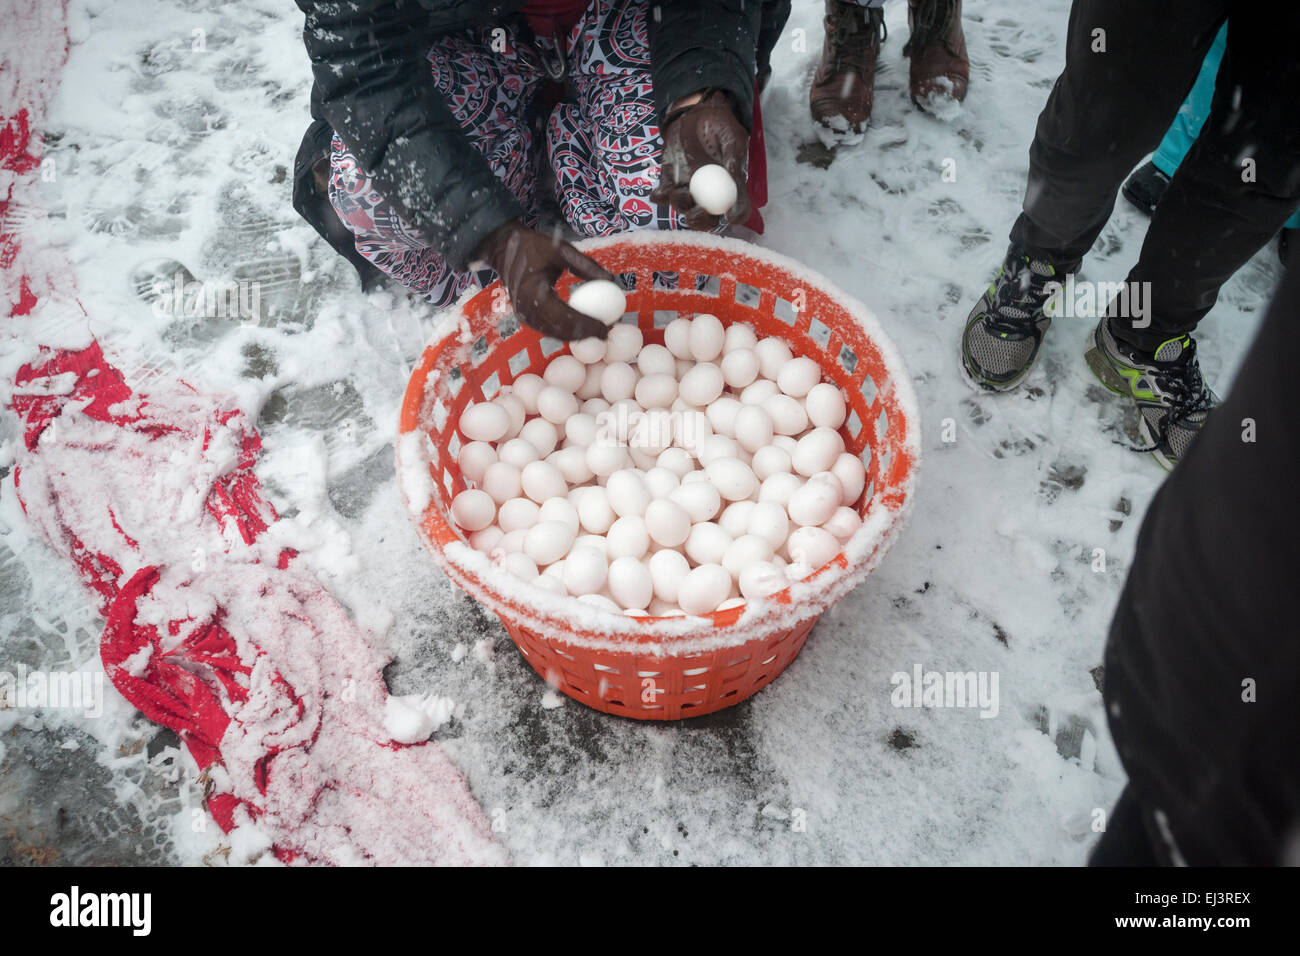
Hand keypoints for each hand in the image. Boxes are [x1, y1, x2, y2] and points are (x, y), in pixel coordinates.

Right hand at [475, 221, 615, 339]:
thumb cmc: (532, 247)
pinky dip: (566, 332)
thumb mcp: (561, 249)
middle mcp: (527, 310)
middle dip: (585, 335)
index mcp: (534, 293)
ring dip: (577, 336)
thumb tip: (611, 280)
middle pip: (561, 331)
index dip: (587, 325)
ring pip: (555, 334)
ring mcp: (525, 316)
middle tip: (607, 333)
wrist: (505, 249)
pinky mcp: (526, 317)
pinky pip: (549, 330)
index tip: (607, 328)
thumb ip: (585, 265)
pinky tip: (582, 330)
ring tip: (598, 333)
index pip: (566, 317)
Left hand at [650, 89, 750, 229]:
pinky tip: (659, 193)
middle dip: (699, 221)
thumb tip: (737, 179)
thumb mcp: (733, 139)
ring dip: (679, 205)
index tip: (729, 216)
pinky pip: (663, 195)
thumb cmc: (720, 126)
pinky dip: (660, 197)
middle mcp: (710, 193)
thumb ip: (735, 159)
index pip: (737, 209)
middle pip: (707, 218)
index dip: (735, 216)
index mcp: (730, 187)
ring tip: (677, 193)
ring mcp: (689, 189)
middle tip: (694, 215)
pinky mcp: (670, 181)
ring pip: (684, 207)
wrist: (696, 112)